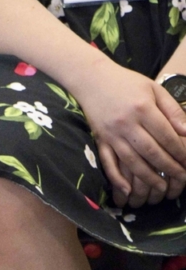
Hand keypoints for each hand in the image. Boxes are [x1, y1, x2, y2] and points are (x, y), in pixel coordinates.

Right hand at [70, 63, 185, 206]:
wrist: (92, 79)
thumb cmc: (127, 83)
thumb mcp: (154, 89)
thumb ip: (171, 110)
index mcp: (142, 108)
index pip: (166, 135)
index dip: (180, 151)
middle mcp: (126, 123)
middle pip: (151, 151)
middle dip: (168, 167)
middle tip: (181, 178)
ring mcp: (111, 134)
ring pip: (132, 161)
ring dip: (148, 177)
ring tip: (162, 188)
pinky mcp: (99, 140)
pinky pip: (108, 163)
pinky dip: (117, 178)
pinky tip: (127, 190)